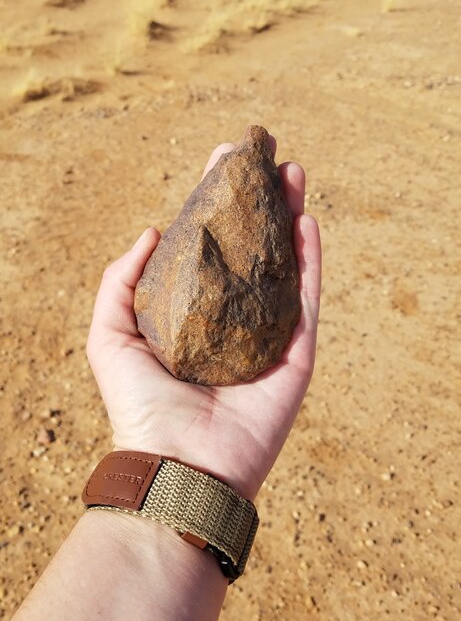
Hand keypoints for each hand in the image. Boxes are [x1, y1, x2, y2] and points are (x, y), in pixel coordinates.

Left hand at [87, 137, 320, 500]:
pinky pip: (308, 298)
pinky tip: (306, 220)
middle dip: (259, 201)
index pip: (211, 247)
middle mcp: (234, 318)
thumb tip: (151, 231)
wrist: (178, 464)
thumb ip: (119, 281)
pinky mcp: (297, 354)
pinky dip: (311, 259)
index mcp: (196, 312)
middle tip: (262, 157)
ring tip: (291, 172)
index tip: (222, 162)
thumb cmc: (138, 404)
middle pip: (253, 247)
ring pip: (285, 263)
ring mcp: (268, 334)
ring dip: (291, 216)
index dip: (216, 204)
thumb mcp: (107, 334)